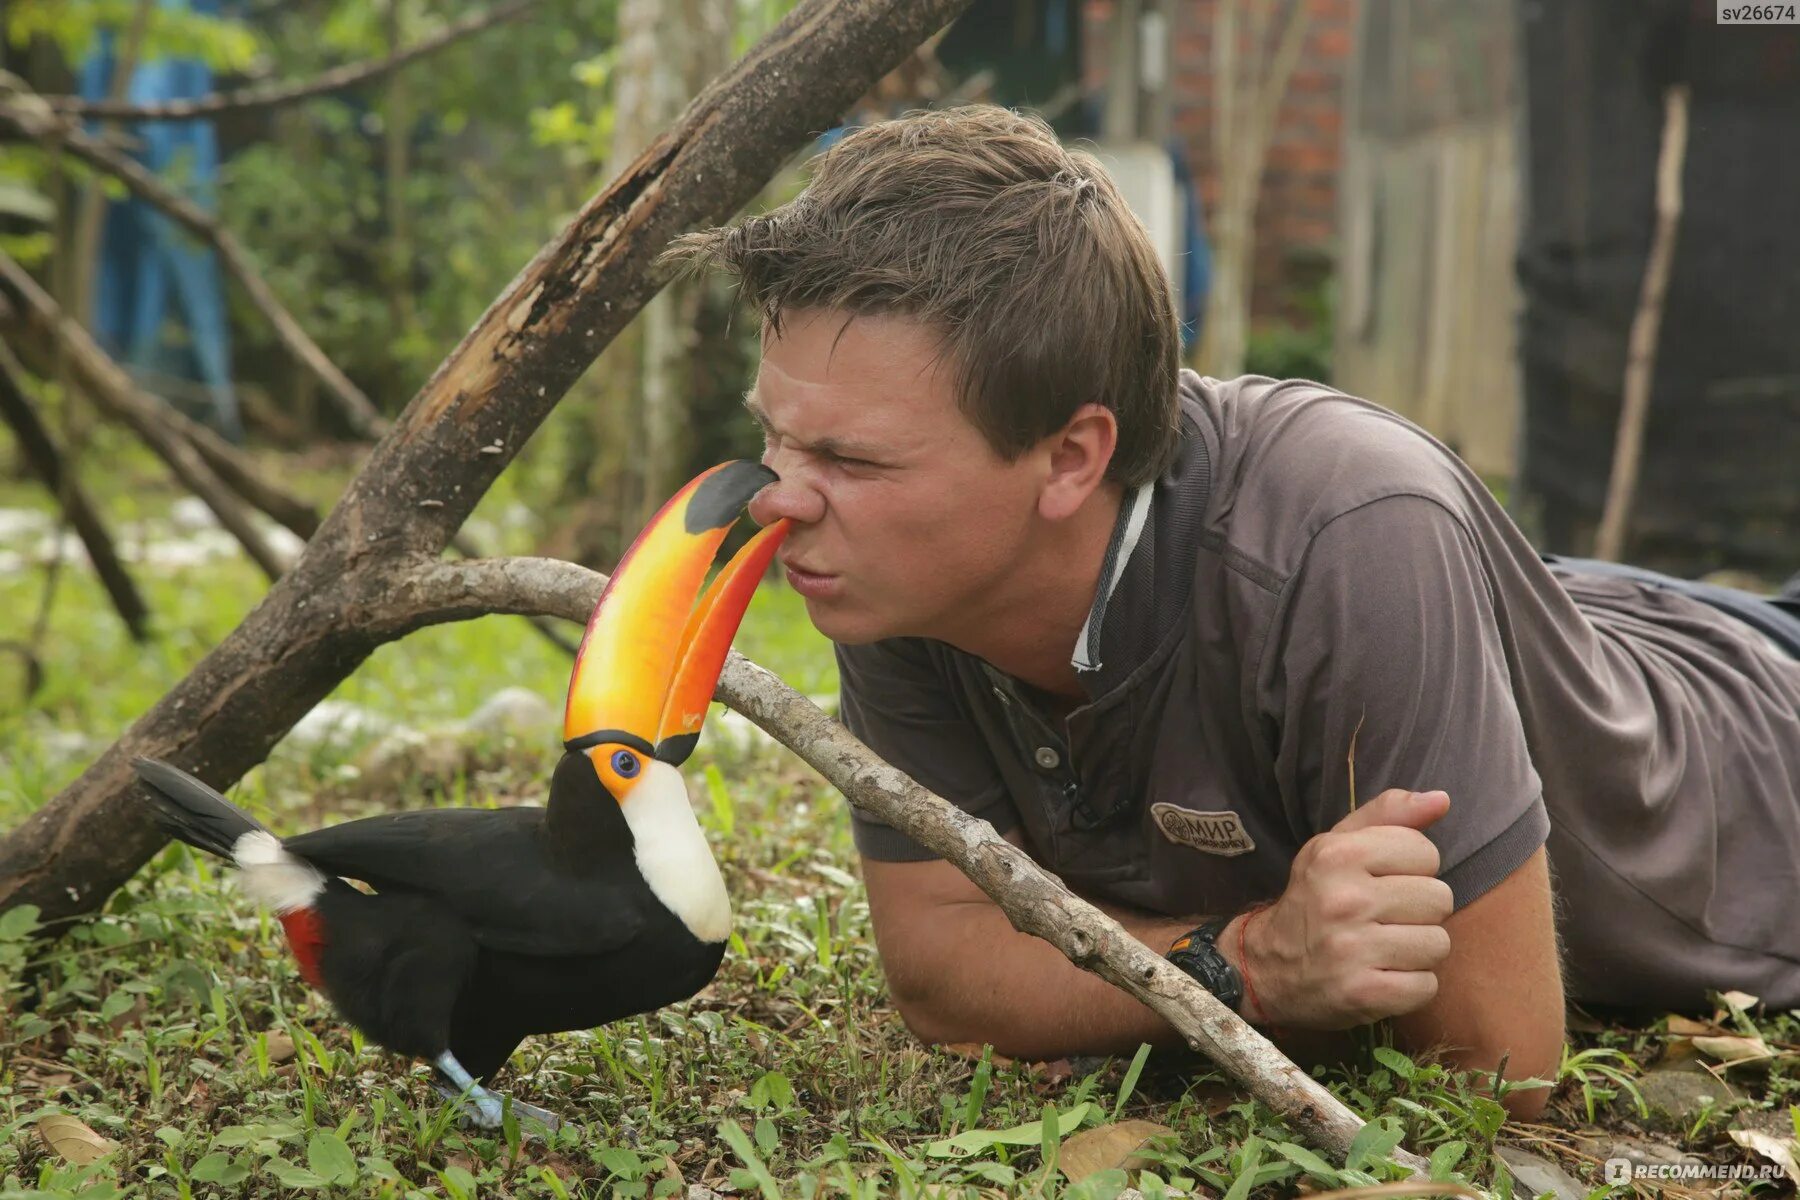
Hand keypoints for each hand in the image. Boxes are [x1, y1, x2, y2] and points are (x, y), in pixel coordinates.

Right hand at [1233, 789, 1455, 1029]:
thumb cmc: (1314, 898)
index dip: (1412, 868)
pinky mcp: (1362, 994)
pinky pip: (1427, 986)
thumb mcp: (1337, 845)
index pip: (1425, 852)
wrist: (1267, 967)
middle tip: (1385, 918)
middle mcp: (1344, 900)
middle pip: (1439, 899)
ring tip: (1386, 948)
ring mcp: (1352, 950)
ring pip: (1438, 944)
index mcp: (1337, 855)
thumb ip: (1388, 816)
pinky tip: (1383, 976)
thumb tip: (1442, 799)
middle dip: (1419, 911)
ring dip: (1418, 950)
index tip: (1384, 882)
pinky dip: (1411, 986)